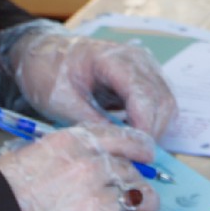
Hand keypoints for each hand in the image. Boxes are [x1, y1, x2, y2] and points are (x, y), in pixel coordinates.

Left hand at [0, 20, 178, 142]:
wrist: (43, 54)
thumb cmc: (48, 71)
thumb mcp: (61, 100)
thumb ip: (90, 122)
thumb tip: (118, 145)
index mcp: (114, 58)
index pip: (144, 95)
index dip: (144, 127)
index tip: (134, 152)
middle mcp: (137, 59)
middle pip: (162, 100)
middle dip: (151, 132)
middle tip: (131, 156)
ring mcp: (144, 66)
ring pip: (166, 103)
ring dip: (154, 129)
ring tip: (129, 147)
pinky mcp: (144, 77)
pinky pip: (159, 103)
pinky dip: (150, 122)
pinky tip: (130, 134)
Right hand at [0, 122, 163, 210]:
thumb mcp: (28, 155)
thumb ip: (63, 154)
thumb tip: (90, 159)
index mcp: (74, 144)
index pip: (124, 138)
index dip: (140, 149)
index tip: (147, 156)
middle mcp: (90, 168)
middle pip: (132, 171)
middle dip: (137, 182)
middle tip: (137, 193)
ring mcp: (97, 203)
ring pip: (142, 198)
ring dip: (147, 206)